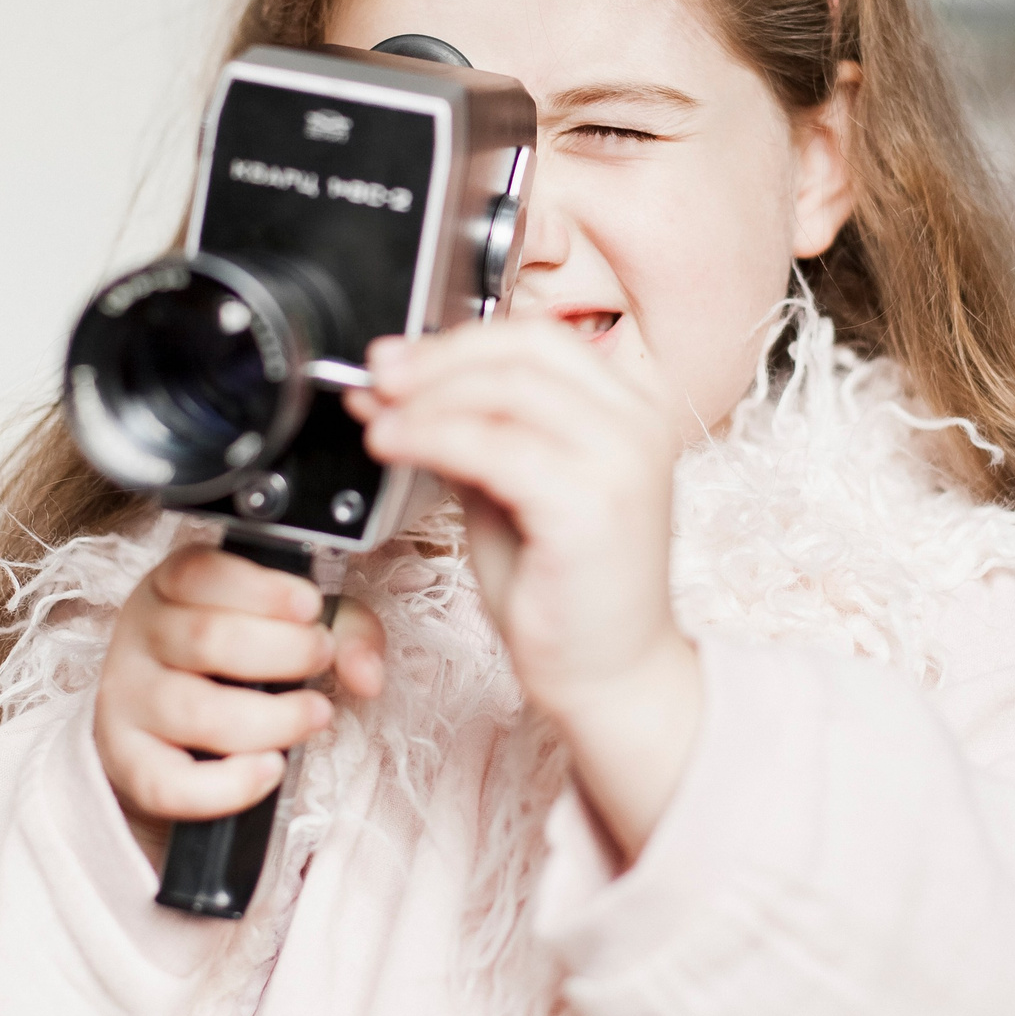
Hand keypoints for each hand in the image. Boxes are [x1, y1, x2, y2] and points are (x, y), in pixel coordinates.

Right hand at [93, 545, 386, 837]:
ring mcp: (128, 702)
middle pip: (205, 639)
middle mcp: (142, 638)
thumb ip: (344, 632)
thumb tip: (368, 675)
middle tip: (321, 658)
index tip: (309, 607)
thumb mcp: (292, 626)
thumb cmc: (237, 665)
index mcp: (172, 588)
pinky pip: (170, 784)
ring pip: (196, 712)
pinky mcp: (131, 765)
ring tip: (316, 715)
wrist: (171, 734)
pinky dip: (228, 784)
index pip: (199, 573)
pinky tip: (270, 768)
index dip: (260, 589)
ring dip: (271, 719)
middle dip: (282, 651)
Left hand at [345, 319, 701, 860]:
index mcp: (628, 408)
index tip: (394, 358)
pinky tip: (396, 446)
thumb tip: (395, 390)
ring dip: (425, 397)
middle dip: (436, 358)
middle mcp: (637, 422)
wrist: (612, 677)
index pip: (536, 339)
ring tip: (378, 419)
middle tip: (377, 377)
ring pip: (505, 389)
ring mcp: (622, 459)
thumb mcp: (509, 492)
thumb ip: (469, 435)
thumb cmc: (564, 592)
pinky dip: (432, 437)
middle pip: (522, 349)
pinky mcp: (592, 502)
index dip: (456, 339)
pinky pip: (494, 447)